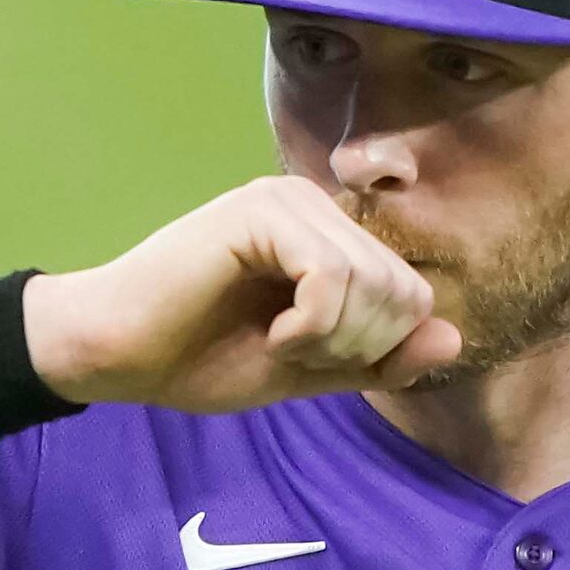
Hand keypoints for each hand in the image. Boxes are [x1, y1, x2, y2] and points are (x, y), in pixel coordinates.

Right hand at [23, 176, 460, 410]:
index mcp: (329, 236)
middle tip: (296, 355)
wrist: (117, 358)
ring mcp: (286, 201)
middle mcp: (314, 205)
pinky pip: (333, 274)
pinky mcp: (259, 212)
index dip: (379, 349)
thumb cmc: (198, 359)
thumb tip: (453, 336)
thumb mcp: (308, 369)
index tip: (312, 361)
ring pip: (373, 282)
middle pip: (404, 288)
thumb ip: (377, 357)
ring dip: (333, 338)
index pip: (412, 295)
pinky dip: (314, 324)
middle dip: (360, 345)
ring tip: (278, 344)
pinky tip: (271, 334)